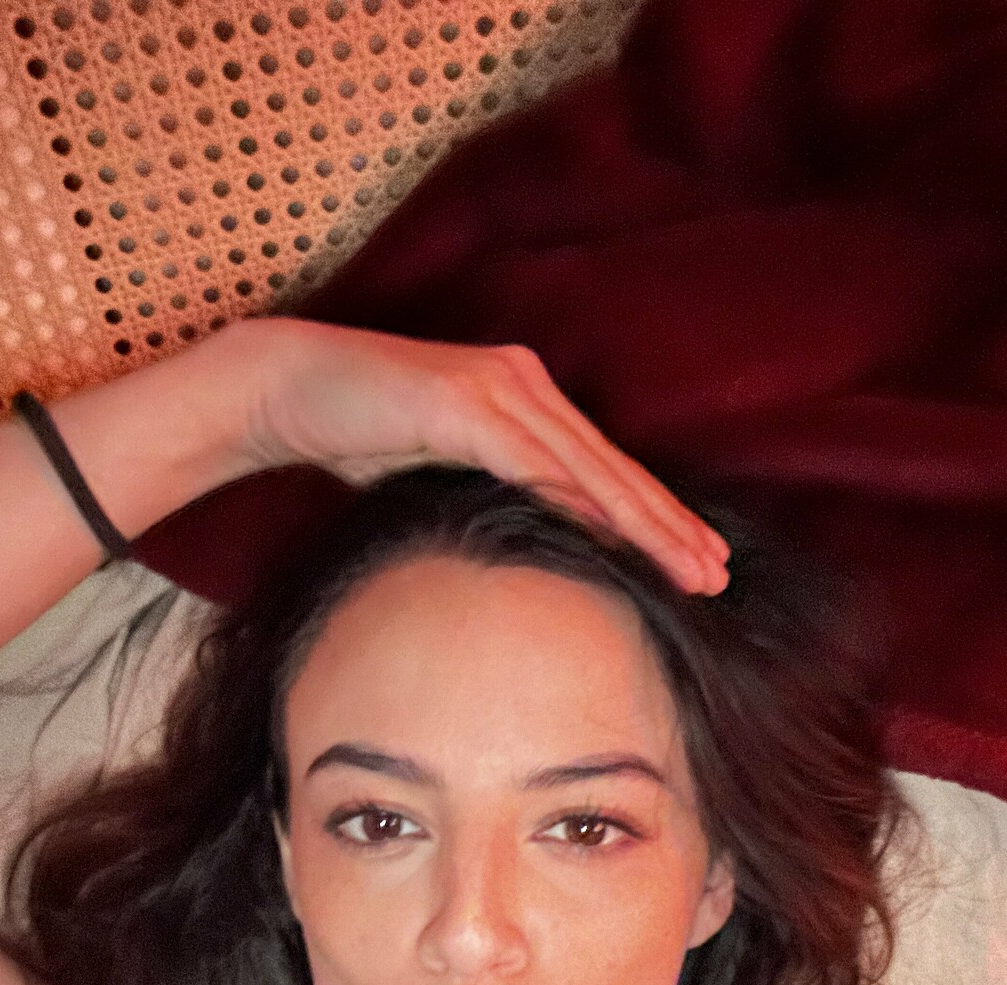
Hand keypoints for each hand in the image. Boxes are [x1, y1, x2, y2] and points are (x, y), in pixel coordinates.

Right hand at [204, 316, 728, 594]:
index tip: (696, 562)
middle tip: (718, 576)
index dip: (654, 517)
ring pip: (590, 469)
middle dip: (671, 526)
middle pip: (615, 469)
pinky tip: (617, 540)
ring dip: (645, 523)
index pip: (603, 470)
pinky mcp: (465, 405)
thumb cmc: (357, 434)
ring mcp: (499, 390)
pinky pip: (535, 465)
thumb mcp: (438, 473)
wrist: (288, 387)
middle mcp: (525, 386)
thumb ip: (487, 496)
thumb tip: (520, 548)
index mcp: (525, 403)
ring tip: (689, 568)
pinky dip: (580, 505)